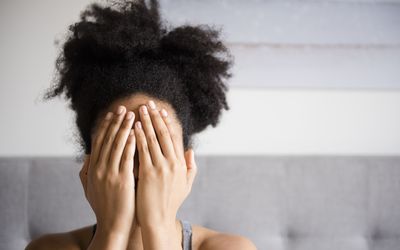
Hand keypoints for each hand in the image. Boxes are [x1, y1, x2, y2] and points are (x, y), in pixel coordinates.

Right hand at [79, 105, 136, 236]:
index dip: (106, 126)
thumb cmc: (104, 207)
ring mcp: (110, 174)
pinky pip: (127, 157)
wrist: (112, 225)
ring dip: (124, 128)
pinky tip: (135, 132)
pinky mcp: (122, 180)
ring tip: (131, 114)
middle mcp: (99, 168)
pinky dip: (130, 144)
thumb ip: (86, 171)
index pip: (99, 142)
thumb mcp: (89, 188)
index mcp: (92, 169)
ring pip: (117, 145)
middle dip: (115, 122)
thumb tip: (87, 155)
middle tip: (123, 107)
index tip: (112, 114)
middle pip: (108, 140)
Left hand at [134, 100, 196, 228]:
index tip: (161, 110)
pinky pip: (142, 151)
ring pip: (153, 139)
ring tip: (139, 110)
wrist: (159, 220)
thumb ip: (190, 167)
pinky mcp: (148, 173)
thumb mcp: (186, 185)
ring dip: (145, 122)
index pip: (174, 137)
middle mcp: (173, 163)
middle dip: (155, 117)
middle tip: (148, 103)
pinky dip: (138, 137)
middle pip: (164, 134)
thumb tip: (190, 150)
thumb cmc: (171, 203)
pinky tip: (133, 127)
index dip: (167, 122)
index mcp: (181, 164)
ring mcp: (161, 168)